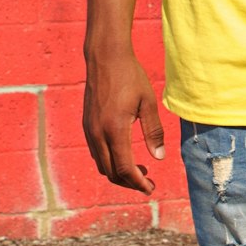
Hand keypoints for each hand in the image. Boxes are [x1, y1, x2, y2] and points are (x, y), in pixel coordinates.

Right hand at [82, 52, 164, 193]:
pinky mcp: (86, 125)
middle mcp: (98, 133)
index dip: (138, 183)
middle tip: (148, 182)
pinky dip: (109, 161)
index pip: (124, 168)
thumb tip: (159, 158)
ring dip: (118, 173)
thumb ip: (153, 131)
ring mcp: (89, 130)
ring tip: (139, 170)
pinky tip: (124, 155)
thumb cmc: (130, 76)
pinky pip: (96, 153)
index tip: (150, 188)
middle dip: (129, 183)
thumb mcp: (148, 102)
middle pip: (111, 173)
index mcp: (115, 129)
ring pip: (101, 165)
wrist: (105, 57)